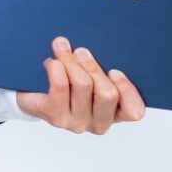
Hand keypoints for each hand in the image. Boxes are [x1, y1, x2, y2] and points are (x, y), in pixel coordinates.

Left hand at [17, 36, 145, 133]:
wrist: (36, 98)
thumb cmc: (70, 86)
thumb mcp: (95, 79)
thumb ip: (105, 72)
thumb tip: (101, 50)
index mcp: (116, 114)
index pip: (134, 111)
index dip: (128, 91)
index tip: (114, 70)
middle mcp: (98, 124)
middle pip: (107, 94)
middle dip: (94, 67)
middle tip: (82, 51)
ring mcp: (77, 123)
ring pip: (83, 85)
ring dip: (72, 62)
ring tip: (62, 48)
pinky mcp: (56, 117)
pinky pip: (60, 87)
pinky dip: (57, 69)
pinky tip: (53, 62)